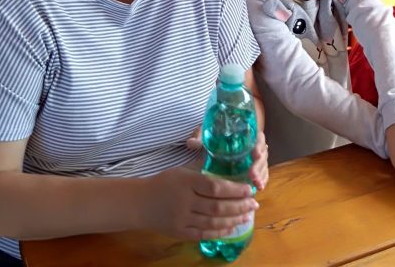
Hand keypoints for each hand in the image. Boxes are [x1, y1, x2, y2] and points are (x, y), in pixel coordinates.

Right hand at [139, 166, 256, 240]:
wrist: (140, 203)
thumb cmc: (164, 182)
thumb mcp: (182, 170)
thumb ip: (202, 168)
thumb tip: (226, 159)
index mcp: (186, 182)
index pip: (215, 187)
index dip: (234, 190)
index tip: (249, 190)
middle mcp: (185, 201)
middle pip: (217, 207)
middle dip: (239, 206)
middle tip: (254, 204)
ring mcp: (182, 219)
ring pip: (213, 222)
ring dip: (233, 220)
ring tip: (247, 216)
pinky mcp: (179, 232)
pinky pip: (203, 234)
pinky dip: (219, 233)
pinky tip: (231, 229)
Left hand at [187, 129, 268, 190]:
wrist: (219, 142)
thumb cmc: (215, 136)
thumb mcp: (208, 134)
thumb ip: (200, 136)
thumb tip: (191, 143)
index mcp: (246, 135)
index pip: (258, 138)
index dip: (259, 146)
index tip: (254, 154)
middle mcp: (253, 147)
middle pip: (262, 155)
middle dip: (259, 166)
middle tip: (252, 176)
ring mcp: (255, 160)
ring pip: (263, 167)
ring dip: (261, 176)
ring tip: (256, 186)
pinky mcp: (254, 170)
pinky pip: (262, 176)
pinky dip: (261, 182)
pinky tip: (258, 189)